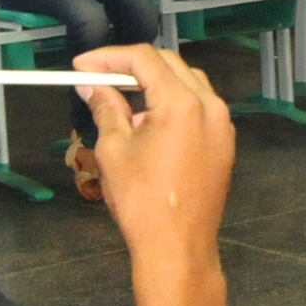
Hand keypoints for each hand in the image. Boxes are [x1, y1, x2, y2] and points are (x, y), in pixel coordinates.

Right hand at [78, 45, 234, 263]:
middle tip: (96, 77)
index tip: (82, 65)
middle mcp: (210, 107)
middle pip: (168, 65)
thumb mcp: (113, 150)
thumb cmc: (142, 202)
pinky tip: (146, 124)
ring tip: (119, 102)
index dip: (108, 57)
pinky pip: (197, 108)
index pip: (144, 59)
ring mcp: (222, 125)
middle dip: (130, 67)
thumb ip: (105, 108)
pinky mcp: (223, 144)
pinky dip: (171, 105)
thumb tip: (93, 87)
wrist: (177, 247)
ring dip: (152, 85)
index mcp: (183, 103)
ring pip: (186, 84)